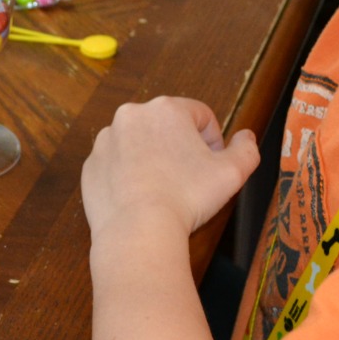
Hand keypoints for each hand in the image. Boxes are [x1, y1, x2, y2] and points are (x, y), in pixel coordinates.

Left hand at [82, 97, 259, 240]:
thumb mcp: (233, 174)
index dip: (212, 140)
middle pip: (167, 127)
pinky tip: (141, 198)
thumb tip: (246, 136)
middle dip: (181, 148)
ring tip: (164, 190)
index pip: (200, 115)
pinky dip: (129, 176)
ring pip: (139, 144)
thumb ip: (246, 150)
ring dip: (153, 159)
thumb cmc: (188, 198)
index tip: (212, 165)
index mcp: (166, 109)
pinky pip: (116, 165)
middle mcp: (131, 115)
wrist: (137, 230)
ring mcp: (106, 140)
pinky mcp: (91, 164)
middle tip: (190, 179)